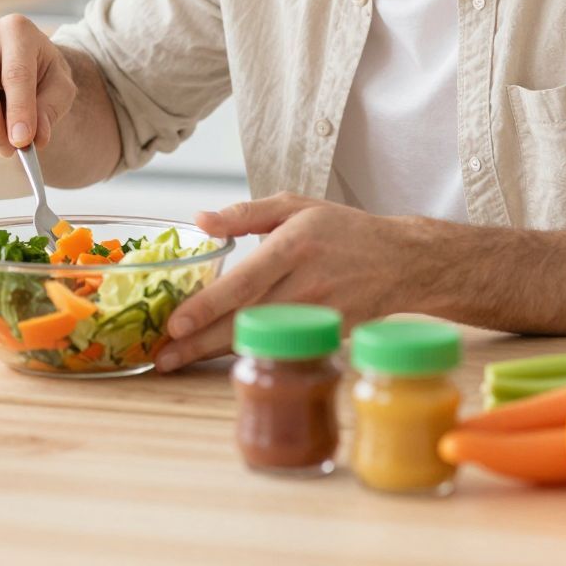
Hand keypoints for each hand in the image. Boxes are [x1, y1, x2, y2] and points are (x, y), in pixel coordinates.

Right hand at [0, 15, 76, 153]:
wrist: (20, 57)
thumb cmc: (41, 71)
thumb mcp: (60, 87)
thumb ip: (51, 110)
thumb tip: (36, 137)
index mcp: (17, 30)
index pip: (15, 75)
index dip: (19, 112)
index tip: (22, 141)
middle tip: (10, 149)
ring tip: (2, 133)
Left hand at [158, 193, 423, 372]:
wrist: (403, 261)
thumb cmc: (343, 230)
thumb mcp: (296, 205)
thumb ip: (246, 213)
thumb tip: (200, 221)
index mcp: (295, 246)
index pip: (244, 282)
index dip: (208, 306)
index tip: (174, 323)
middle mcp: (307, 284)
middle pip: (245, 320)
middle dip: (200, 342)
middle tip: (162, 356)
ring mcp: (319, 316)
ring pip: (260, 339)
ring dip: (215, 352)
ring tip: (178, 359)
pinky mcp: (328, 336)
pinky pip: (280, 346)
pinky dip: (249, 353)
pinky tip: (217, 358)